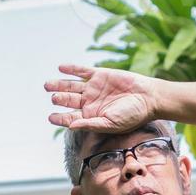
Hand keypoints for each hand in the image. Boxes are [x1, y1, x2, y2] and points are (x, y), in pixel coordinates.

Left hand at [45, 63, 163, 132]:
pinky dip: (71, 69)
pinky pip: (82, 71)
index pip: (70, 118)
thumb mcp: (110, 124)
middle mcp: (89, 102)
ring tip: (47, 85)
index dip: (60, 118)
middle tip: (53, 97)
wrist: (148, 98)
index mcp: (90, 116)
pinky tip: (61, 68)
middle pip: (68, 100)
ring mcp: (93, 88)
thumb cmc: (132, 115)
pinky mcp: (99, 75)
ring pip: (71, 86)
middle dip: (59, 99)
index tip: (51, 117)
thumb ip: (90, 124)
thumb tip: (71, 126)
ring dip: (60, 85)